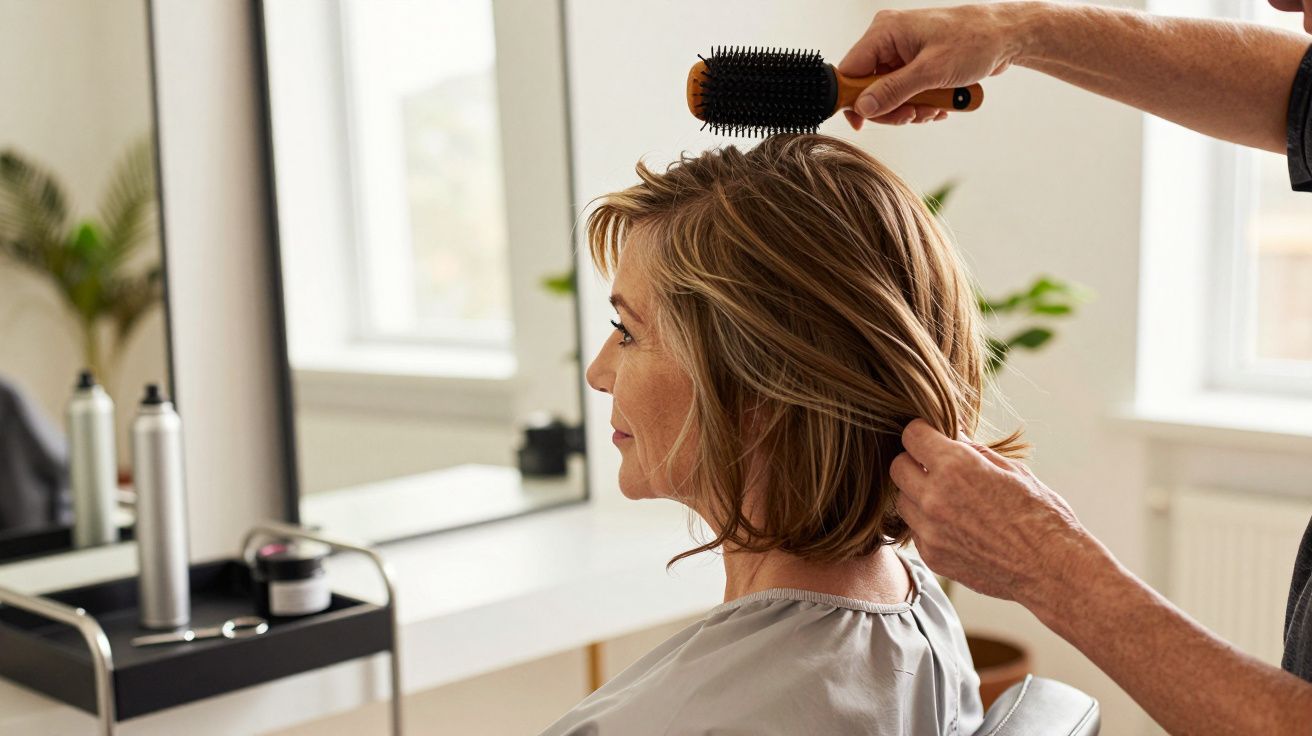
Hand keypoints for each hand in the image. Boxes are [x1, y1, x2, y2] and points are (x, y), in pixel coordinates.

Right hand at [837, 3, 1030, 127]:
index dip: (852, 100)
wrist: (1005, 36)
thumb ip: (893, 91)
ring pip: (886, 94)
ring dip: (908, 109)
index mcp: (885, 32)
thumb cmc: (974, 41)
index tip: (862, 123)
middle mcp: (888, 39)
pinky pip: (903, 91)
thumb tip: (863, 108)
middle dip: (890, 108)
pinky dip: (918, 103)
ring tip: (934, 107)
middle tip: (913, 114)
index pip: (849, 71)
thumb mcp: (931, 71)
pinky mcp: (914, 63)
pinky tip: (938, 103)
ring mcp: (901, 52)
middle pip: (867, 88)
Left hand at [889, 419, 1093, 606]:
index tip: (932, 437)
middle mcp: (934, 496)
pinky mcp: (932, 556)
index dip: (922, 432)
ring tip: (949, 499)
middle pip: (897, 467)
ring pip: (902, 500)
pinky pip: (916, 531)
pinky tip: (955, 526)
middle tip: (937, 468)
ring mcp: (930, 530)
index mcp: (956, 466)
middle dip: (914, 462)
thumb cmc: (1042, 515)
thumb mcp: (1012, 470)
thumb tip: (953, 434)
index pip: (911, 435)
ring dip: (918, 495)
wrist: (1053, 569)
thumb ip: (974, 451)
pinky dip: (928, 525)